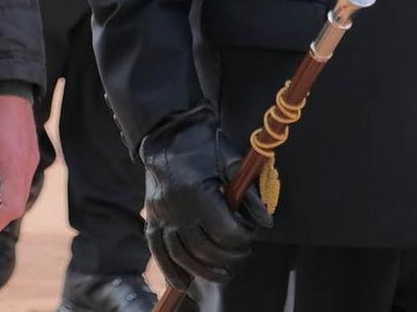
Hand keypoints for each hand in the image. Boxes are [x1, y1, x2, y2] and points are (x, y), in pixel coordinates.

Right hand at [139, 110, 268, 289]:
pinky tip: (183, 284)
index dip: (243, 238)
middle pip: (205, 249)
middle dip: (229, 257)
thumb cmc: (204, 144)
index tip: (249, 234)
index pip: (226, 232)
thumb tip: (265, 223)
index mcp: (198, 192)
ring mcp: (161, 215)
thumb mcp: (233, 162)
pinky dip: (170, 271)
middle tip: (242, 253)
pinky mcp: (151, 217)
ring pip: (182, 256)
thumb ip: (249, 195)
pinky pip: (158, 251)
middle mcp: (176, 208)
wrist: (168, 131)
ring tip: (223, 274)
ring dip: (204, 271)